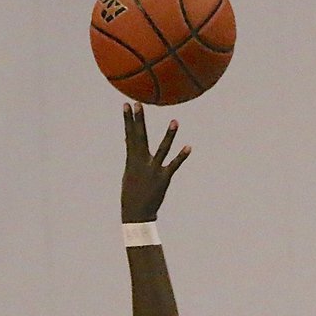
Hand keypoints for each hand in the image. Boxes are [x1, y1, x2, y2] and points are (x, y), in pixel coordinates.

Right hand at [121, 102, 190, 222]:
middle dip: (139, 120)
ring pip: (162, 149)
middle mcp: (142, 162)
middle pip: (140, 137)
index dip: (128, 119)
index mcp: (132, 159)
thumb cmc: (132, 192)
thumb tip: (128, 140)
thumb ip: (132, 155)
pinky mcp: (164, 178)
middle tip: (138, 103)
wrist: (137, 213)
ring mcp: (153, 169)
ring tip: (175, 121)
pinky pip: (174, 165)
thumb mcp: (129, 171)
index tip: (126, 104)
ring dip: (169, 135)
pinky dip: (181, 156)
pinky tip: (188, 146)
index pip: (129, 135)